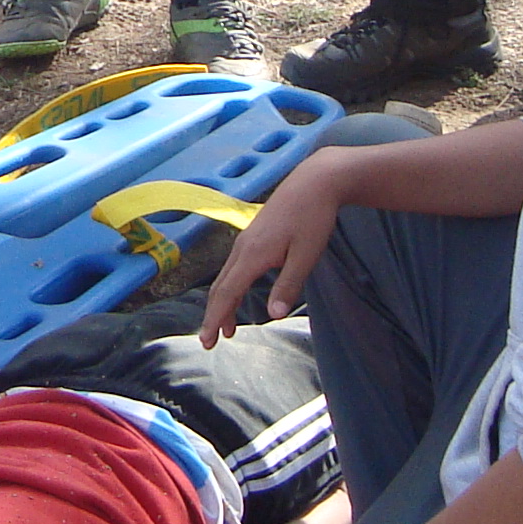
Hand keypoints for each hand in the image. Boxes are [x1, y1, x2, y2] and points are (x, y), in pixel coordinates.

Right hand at [198, 161, 344, 344]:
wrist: (314, 181)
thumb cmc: (313, 217)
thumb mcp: (305, 255)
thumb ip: (288, 284)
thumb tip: (273, 314)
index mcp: (253, 254)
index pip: (227, 293)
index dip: (215, 319)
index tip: (207, 341)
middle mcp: (243, 248)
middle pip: (221, 287)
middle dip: (213, 315)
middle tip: (209, 342)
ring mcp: (246, 240)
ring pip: (226, 277)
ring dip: (223, 303)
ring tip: (226, 328)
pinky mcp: (253, 236)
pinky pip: (234, 267)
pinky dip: (232, 287)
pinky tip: (239, 295)